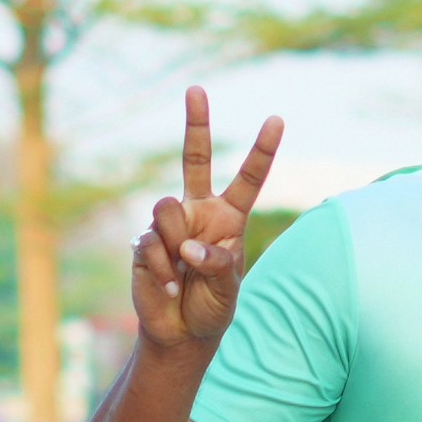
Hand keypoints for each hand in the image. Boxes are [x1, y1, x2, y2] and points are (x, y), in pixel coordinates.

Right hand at [132, 86, 281, 355]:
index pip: (248, 179)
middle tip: (195, 88)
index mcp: (229, 217)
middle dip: (195, 123)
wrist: (180, 333)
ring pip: (166, 208)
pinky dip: (164, 270)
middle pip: (194, 159)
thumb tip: (188, 248)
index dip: (262, 150)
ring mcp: (169, 224)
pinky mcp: (143, 241)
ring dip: (177, 244)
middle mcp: (198, 211)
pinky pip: (151, 242)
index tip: (277, 119)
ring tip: (184, 273)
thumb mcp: (229, 289)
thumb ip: (218, 264)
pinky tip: (170, 287)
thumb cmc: (212, 307)